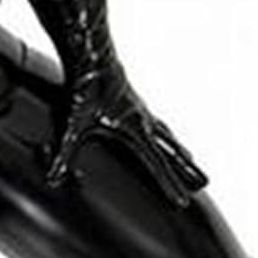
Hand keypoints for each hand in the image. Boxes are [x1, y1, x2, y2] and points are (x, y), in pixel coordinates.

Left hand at [47, 62, 207, 208]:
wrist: (92, 56)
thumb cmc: (86, 87)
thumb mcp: (74, 124)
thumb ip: (65, 154)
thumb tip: (54, 177)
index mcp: (135, 130)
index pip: (156, 164)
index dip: (169, 184)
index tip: (182, 201)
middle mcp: (143, 120)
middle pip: (171, 151)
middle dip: (186, 169)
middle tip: (204, 182)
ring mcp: (140, 110)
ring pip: (166, 134)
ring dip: (179, 149)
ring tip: (191, 161)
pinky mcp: (133, 101)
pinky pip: (155, 122)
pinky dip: (165, 132)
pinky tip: (162, 131)